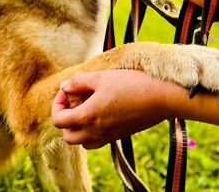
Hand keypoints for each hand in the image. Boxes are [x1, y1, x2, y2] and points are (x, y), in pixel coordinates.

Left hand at [51, 69, 176, 148]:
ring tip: (88, 105)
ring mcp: (108, 137)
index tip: (68, 90)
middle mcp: (95, 132)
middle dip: (66, 117)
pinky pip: (96, 141)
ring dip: (78, 127)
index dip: (57, 104)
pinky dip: (92, 131)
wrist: (161, 97)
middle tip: (76, 99)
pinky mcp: (119, 136)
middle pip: (68, 135)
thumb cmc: (132, 84)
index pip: (59, 120)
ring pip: (82, 141)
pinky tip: (102, 111)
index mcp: (88, 116)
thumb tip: (64, 87)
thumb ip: (79, 82)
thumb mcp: (102, 77)